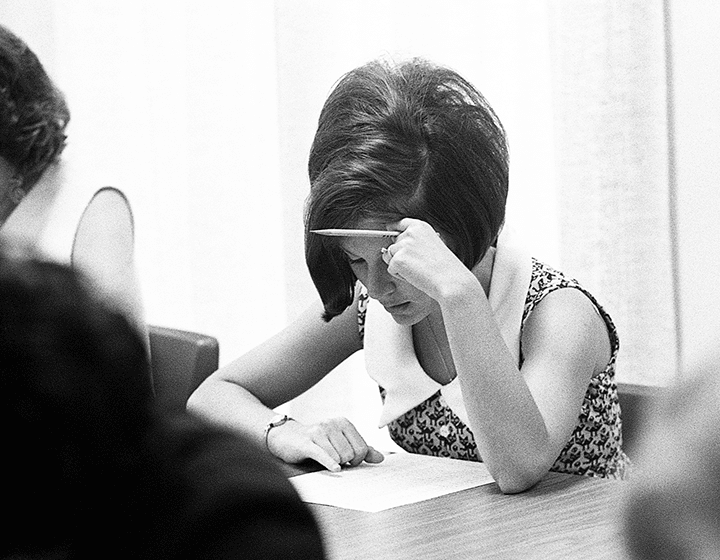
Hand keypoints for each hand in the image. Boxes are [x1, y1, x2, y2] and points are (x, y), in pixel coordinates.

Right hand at [266, 416, 383, 471]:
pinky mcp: (307, 443)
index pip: (362, 448)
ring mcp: (319, 432)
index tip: (347, 460)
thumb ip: (361, 449)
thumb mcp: (341, 442)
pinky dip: (329, 463)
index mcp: (343, 423)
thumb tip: (381, 458)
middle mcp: (332, 424)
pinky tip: (335, 469)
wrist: (288, 437)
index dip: (357, 460)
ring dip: (333, 463)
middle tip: (334, 459)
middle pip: (351, 454)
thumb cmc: (318, 442)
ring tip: (324, 457)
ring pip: (338, 458)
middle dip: (344, 462)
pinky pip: (322, 455)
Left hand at [383, 218, 474, 300]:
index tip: (389, 229)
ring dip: (400, 265)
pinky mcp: (398, 260)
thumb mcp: (432, 244)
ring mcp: (403, 246)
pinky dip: (400, 276)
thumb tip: (397, 245)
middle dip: (401, 255)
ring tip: (418, 269)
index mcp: (420, 227)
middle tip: (419, 264)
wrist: (451, 280)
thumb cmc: (445, 267)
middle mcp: (410, 233)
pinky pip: (391, 269)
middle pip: (394, 243)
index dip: (394, 228)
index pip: (401, 223)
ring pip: (390, 256)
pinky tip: (415, 275)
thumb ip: (415, 241)